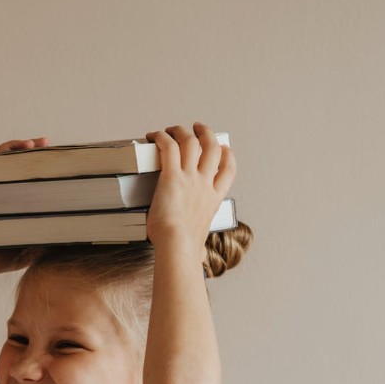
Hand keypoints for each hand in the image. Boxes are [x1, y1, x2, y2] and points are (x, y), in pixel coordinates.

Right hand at [0, 137, 47, 276]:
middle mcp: (2, 187)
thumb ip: (45, 243)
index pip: (31, 173)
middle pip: (17, 158)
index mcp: (17, 198)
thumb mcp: (28, 250)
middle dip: (32, 147)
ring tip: (28, 144)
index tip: (60, 157)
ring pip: (0, 155)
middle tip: (46, 143)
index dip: (44, 162)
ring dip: (13, 145)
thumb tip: (72, 239)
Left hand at [144, 123, 234, 251]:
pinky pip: (170, 148)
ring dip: (183, 131)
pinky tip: (155, 135)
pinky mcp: (172, 177)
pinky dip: (163, 137)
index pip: (229, 170)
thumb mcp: (197, 238)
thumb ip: (198, 238)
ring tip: (174, 128)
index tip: (224, 148)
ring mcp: (190, 178)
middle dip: (207, 134)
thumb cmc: (183, 248)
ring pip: (192, 142)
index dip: (228, 155)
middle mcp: (205, 184)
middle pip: (213, 149)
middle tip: (198, 127)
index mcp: (213, 198)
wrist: (178, 245)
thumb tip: (197, 256)